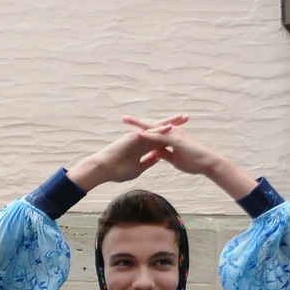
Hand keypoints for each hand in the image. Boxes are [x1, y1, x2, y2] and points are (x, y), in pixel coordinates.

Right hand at [67, 114, 187, 188]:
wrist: (103, 170)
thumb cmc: (117, 171)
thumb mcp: (138, 168)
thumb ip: (148, 161)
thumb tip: (158, 156)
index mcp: (143, 146)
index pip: (161, 139)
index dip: (172, 136)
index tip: (185, 133)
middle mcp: (141, 139)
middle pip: (160, 130)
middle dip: (174, 124)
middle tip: (186, 118)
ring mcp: (137, 137)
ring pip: (156, 128)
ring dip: (169, 123)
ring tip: (181, 118)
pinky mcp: (133, 137)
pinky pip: (149, 133)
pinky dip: (159, 130)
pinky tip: (169, 127)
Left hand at [126, 119, 256, 199]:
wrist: (208, 164)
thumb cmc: (194, 162)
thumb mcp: (174, 159)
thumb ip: (164, 154)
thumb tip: (154, 152)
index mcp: (171, 137)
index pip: (154, 131)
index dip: (142, 130)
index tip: (129, 129)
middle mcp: (172, 133)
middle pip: (152, 126)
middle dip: (138, 122)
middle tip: (124, 118)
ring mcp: (174, 135)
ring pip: (154, 128)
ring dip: (140, 124)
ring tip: (127, 120)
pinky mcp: (176, 140)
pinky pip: (159, 137)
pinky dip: (148, 135)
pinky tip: (137, 134)